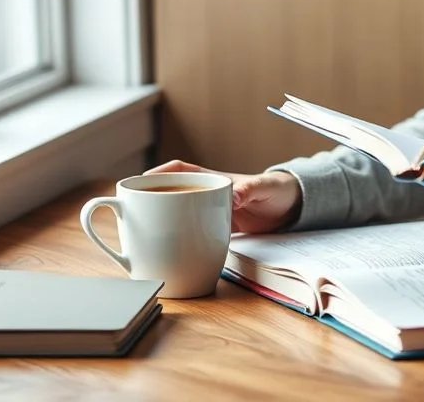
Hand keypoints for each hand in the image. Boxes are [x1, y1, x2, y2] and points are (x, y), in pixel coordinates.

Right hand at [145, 160, 301, 233]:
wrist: (292, 209)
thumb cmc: (278, 190)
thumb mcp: (265, 188)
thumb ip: (249, 190)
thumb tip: (231, 198)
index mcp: (212, 180)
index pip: (179, 172)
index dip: (157, 175)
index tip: (139, 183)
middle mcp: (206, 196)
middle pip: (171, 196)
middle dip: (150, 202)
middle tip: (131, 214)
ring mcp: (209, 214)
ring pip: (177, 216)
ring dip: (161, 223)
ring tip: (142, 235)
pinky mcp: (216, 231)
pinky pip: (193, 234)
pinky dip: (181, 241)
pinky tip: (170, 252)